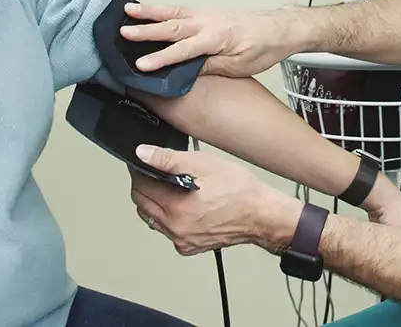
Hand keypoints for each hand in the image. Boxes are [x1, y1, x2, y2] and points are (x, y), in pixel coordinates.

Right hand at [120, 3, 298, 76]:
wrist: (279, 29)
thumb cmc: (263, 48)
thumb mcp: (238, 66)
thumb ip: (209, 67)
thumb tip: (183, 71)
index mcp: (217, 37)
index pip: (183, 51)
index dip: (161, 59)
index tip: (141, 66)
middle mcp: (208, 22)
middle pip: (172, 26)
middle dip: (146, 30)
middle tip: (122, 32)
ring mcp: (207, 15)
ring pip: (174, 13)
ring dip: (150, 12)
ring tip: (127, 11)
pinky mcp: (208, 14)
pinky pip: (181, 10)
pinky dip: (164, 9)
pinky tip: (151, 11)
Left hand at [129, 145, 301, 255]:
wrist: (262, 215)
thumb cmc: (241, 191)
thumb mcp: (205, 164)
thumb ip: (169, 159)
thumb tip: (143, 154)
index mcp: (176, 208)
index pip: (140, 187)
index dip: (138, 171)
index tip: (141, 163)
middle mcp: (176, 228)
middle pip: (142, 204)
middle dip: (143, 186)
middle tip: (155, 173)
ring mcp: (182, 240)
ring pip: (152, 219)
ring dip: (154, 202)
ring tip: (170, 188)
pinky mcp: (189, 247)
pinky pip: (167, 231)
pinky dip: (167, 218)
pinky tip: (181, 206)